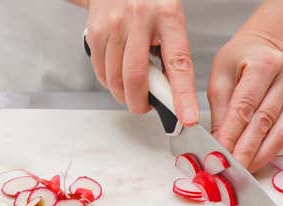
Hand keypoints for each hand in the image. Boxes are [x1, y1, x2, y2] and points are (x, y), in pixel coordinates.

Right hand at [86, 0, 198, 124]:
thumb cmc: (150, 1)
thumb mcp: (170, 19)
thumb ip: (173, 51)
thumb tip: (173, 90)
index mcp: (167, 15)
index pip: (178, 63)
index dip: (182, 95)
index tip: (187, 117)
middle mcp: (139, 18)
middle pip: (136, 77)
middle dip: (140, 103)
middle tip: (145, 107)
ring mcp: (114, 24)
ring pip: (115, 79)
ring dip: (124, 95)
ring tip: (132, 89)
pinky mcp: (95, 31)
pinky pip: (101, 71)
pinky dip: (109, 83)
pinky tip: (117, 76)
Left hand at [208, 34, 282, 171]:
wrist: (268, 45)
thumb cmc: (241, 57)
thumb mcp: (221, 74)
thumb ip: (219, 109)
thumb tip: (216, 143)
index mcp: (263, 62)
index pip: (245, 105)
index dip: (232, 133)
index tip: (219, 153)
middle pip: (263, 120)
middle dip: (245, 149)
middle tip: (230, 169)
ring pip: (278, 131)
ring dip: (259, 154)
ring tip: (243, 170)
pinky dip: (270, 150)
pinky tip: (256, 161)